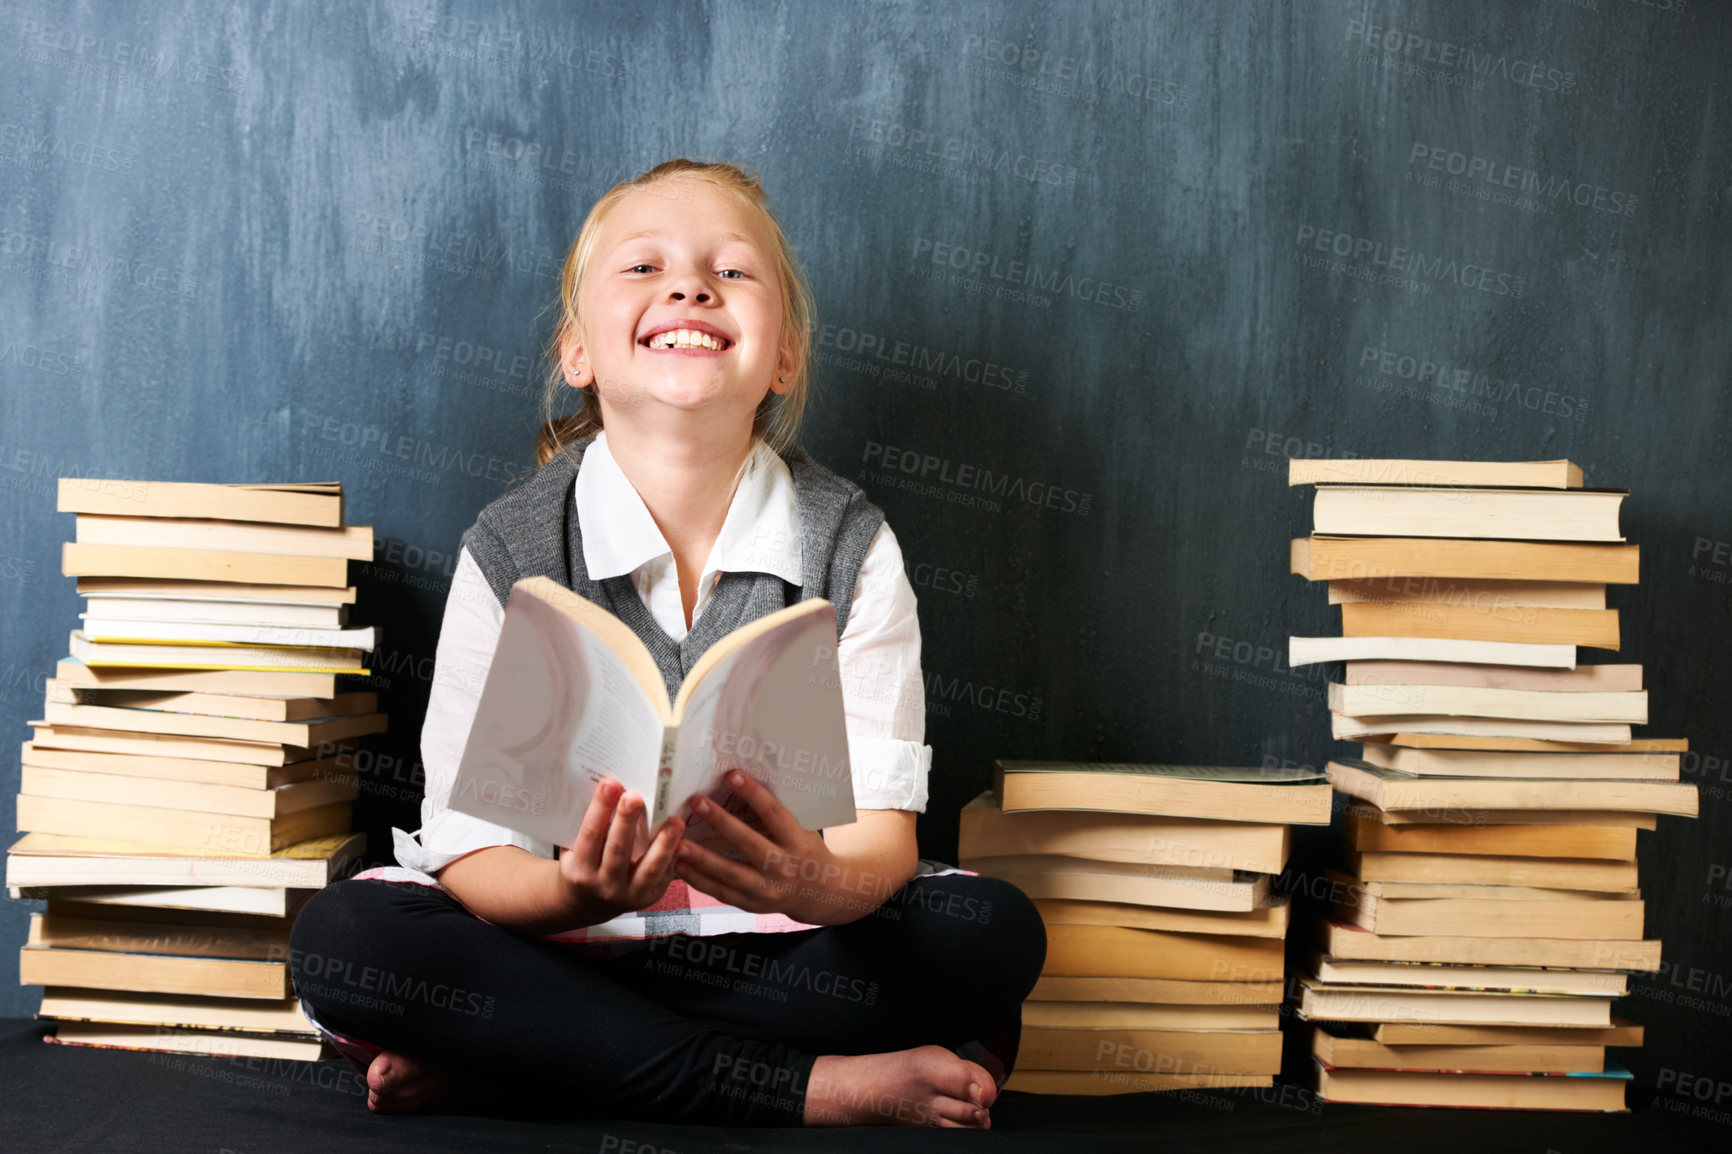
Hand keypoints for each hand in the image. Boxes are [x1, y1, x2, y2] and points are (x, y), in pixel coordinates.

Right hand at [556, 778, 683, 923]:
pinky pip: (664, 876)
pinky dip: (674, 857)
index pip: (590, 834)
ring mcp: (628, 894)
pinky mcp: (649, 897)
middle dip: (627, 820)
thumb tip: (609, 787)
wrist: (591, 904)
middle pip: (618, 849)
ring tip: (674, 821)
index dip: (600, 808)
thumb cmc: (585, 865)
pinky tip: (684, 839)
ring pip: (648, 868)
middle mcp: (603, 885)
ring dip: (663, 843)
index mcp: (580, 870)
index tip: (610, 784)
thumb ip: (590, 827)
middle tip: (635, 795)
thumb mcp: (575, 851)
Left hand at [674, 769, 873, 924]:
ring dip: (703, 858)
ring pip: (731, 874)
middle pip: (749, 843)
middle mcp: (784, 867)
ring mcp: (767, 890)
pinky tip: (680, 866)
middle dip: (722, 822)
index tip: (732, 775)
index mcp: (798, 842)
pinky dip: (699, 881)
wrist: (820, 893)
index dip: (754, 794)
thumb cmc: (806, 851)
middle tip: (697, 802)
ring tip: (679, 843)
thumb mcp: (803, 830)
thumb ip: (777, 815)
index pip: (775, 814)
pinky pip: (722, 893)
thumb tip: (742, 783)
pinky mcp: (752, 905)